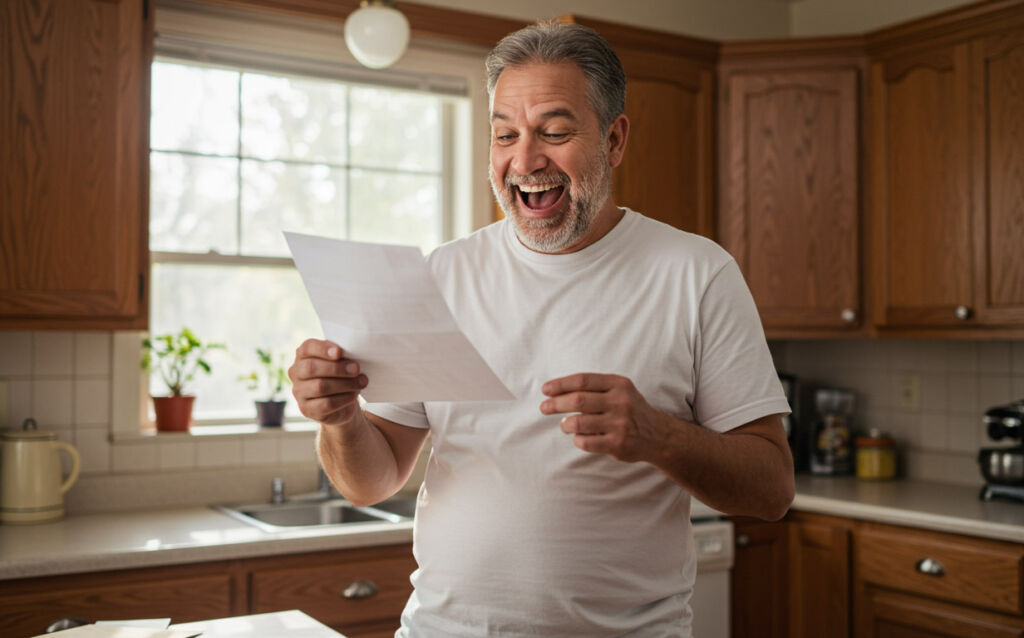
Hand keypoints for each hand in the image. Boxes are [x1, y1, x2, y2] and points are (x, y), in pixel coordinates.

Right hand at [289, 339, 367, 426]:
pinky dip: (343, 398)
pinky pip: (326, 404)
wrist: (342, 403)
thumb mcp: (341, 362)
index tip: (339, 352)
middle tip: (356, 369)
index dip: (323, 349)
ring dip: (345, 384)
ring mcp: (298, 392)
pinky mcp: (306, 409)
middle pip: (311, 368)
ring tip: (361, 382)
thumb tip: (352, 358)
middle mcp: (296, 372)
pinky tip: (353, 395)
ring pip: (320, 387)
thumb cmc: (341, 376)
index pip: (308, 347)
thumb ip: (342, 357)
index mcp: (303, 355)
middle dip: (337, 368)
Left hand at [540, 373, 668, 462]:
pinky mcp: (618, 444)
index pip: (583, 381)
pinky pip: (585, 442)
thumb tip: (556, 390)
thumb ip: (595, 387)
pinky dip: (577, 440)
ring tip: (565, 425)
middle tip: (544, 407)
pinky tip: (580, 437)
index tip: (545, 389)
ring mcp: (619, 424)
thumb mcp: (620, 390)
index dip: (560, 384)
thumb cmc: (631, 409)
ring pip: (578, 423)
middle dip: (555, 404)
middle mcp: (620, 402)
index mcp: (619, 384)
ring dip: (565, 424)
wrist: (658, 435)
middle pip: (577, 400)